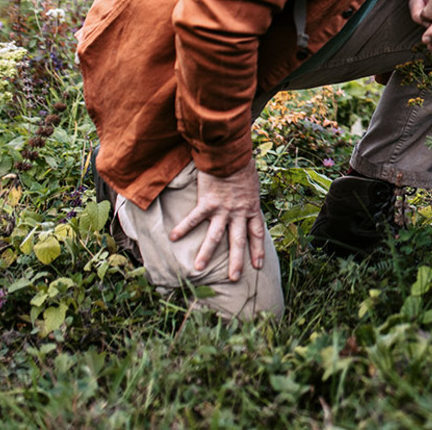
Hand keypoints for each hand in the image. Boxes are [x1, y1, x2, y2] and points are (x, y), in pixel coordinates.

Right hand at [169, 159, 265, 280]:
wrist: (232, 154)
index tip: (258, 265)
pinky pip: (194, 218)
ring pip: (215, 236)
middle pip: (239, 241)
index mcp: (251, 207)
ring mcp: (223, 209)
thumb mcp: (251, 183)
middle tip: (234, 278)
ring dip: (206, 253)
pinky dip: (183, 227)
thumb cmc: (242, 164)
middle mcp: (239, 212)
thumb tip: (246, 197)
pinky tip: (173, 238)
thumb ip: (248, 195)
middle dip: (237, 261)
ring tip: (198, 268)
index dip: (258, 249)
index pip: (257, 233)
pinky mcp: (208, 202)